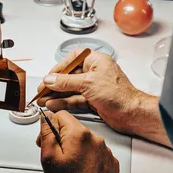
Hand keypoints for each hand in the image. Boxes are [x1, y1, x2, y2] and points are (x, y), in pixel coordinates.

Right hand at [37, 50, 170, 146]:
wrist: (131, 113)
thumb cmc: (118, 94)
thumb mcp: (87, 83)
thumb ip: (66, 81)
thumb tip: (51, 79)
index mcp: (95, 61)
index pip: (71, 60)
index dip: (58, 68)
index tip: (48, 77)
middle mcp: (95, 72)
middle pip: (69, 76)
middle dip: (54, 85)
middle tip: (41, 91)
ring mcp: (94, 87)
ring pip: (71, 89)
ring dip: (57, 95)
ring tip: (43, 100)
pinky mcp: (94, 100)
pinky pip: (75, 99)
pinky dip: (64, 102)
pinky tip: (53, 105)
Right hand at [37, 110, 119, 172]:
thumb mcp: (49, 158)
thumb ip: (46, 134)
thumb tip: (46, 119)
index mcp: (78, 134)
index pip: (61, 115)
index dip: (50, 126)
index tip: (46, 139)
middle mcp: (95, 138)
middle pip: (73, 128)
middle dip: (62, 138)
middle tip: (56, 156)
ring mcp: (105, 149)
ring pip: (85, 141)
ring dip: (75, 148)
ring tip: (69, 167)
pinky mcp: (110, 160)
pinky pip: (95, 152)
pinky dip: (87, 158)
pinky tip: (81, 171)